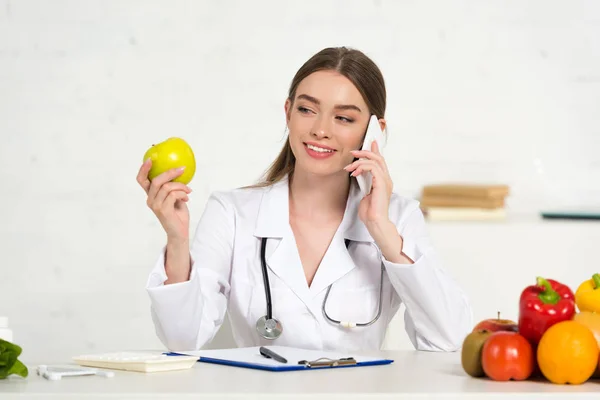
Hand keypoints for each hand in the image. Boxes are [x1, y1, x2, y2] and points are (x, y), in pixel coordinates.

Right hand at [136, 159, 191, 240]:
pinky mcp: (163, 210)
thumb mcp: (175, 197)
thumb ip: (173, 187)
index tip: (150, 159)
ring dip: (181, 186)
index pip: (141, 180)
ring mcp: (156, 205)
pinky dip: (183, 194)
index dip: (143, 169)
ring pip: (167, 187)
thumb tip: (180, 171)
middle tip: (182, 169)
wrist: (179, 232)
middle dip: (170, 173)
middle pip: (156, 181)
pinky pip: (173, 195)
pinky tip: (187, 198)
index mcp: (151, 195)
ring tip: (188, 191)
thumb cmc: (178, 214)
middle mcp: (150, 200)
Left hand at [344, 141, 410, 263]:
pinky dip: (361, 167)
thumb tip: (358, 175)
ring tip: (349, 168)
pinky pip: (372, 168)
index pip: (380, 161)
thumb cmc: (370, 212)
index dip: (374, 151)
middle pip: (378, 158)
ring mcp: (385, 181)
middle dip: (365, 152)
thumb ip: (364, 183)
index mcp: (383, 181)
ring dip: (359, 161)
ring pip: (374, 161)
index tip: (367, 144)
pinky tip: (354, 173)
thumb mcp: (364, 194)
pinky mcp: (381, 183)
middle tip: (352, 153)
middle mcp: (386, 179)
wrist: (375, 222)